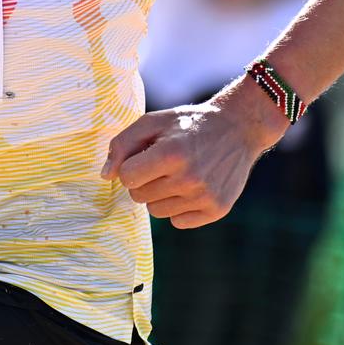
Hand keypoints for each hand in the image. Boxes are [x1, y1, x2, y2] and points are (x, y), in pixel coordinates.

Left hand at [101, 86, 286, 227]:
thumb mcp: (151, 122)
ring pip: (156, 211)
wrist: (237, 129)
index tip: (144, 156)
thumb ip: (122, 145)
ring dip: (160, 195)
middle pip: (139, 196)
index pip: (127, 178)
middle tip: (163, 164)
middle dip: (144, 180)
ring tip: (177, 174)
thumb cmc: (187, 124)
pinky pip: (178, 222)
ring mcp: (205, 197)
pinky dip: (179, 208)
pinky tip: (191, 188)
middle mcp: (190, 179)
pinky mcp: (217, 210)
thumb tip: (106, 176)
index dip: (130, 167)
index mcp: (171, 154)